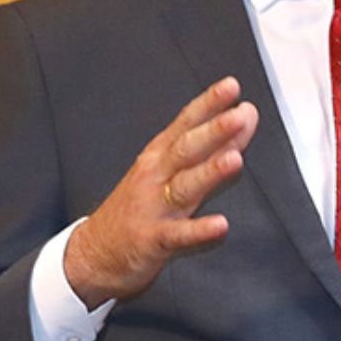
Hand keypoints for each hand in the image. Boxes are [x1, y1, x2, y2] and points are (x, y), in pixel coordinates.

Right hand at [65, 77, 256, 307]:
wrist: (94, 253)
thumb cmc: (138, 207)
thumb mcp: (172, 171)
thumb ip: (212, 146)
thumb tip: (246, 117)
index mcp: (160, 156)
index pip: (186, 123)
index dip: (208, 104)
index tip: (230, 87)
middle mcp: (155, 176)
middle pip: (185, 149)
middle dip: (213, 131)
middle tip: (239, 116)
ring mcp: (152, 207)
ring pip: (183, 186)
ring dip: (209, 173)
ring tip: (234, 160)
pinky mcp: (151, 240)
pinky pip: (177, 235)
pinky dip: (199, 230)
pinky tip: (219, 225)